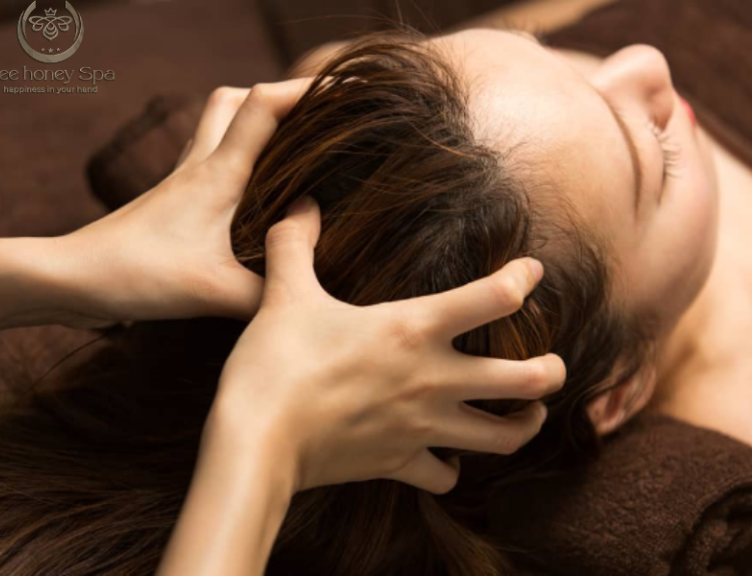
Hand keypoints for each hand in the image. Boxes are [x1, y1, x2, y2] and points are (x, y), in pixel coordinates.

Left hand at [49, 80, 311, 327]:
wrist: (75, 278)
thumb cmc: (139, 274)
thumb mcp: (216, 292)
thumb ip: (270, 291)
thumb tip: (306, 292)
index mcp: (218, 173)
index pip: (263, 106)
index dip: (305, 90)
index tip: (343, 92)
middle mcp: (199, 166)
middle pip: (234, 100)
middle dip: (276, 98)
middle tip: (311, 121)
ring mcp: (181, 181)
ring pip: (218, 126)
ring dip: (252, 124)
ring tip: (288, 151)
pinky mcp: (172, 202)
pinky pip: (208, 161)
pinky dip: (235, 160)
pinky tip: (251, 196)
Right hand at [209, 195, 565, 495]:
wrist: (255, 442)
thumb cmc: (275, 364)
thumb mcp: (284, 294)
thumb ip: (295, 242)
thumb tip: (301, 204)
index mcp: (414, 328)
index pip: (495, 296)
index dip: (523, 278)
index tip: (531, 272)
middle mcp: (433, 379)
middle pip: (528, 379)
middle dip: (553, 371)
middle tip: (553, 364)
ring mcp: (422, 427)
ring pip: (504, 438)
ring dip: (524, 426)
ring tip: (528, 414)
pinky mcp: (399, 463)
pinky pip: (443, 477)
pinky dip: (450, 470)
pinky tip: (446, 460)